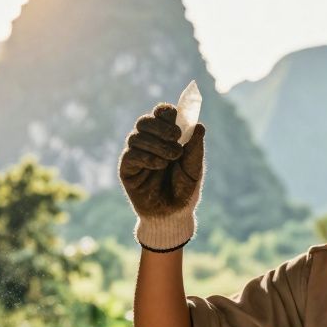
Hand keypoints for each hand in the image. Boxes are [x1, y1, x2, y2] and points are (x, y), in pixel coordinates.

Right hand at [118, 103, 205, 250]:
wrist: (173, 215)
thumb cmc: (184, 190)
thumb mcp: (193, 168)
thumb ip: (195, 147)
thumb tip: (199, 125)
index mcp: (165, 138)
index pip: (160, 115)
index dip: (165, 111)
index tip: (174, 114)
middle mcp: (148, 143)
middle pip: (145, 121)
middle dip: (160, 126)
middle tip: (175, 137)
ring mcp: (136, 155)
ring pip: (137, 136)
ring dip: (157, 144)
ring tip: (172, 157)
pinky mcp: (127, 169)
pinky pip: (131, 154)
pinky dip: (147, 157)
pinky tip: (160, 165)